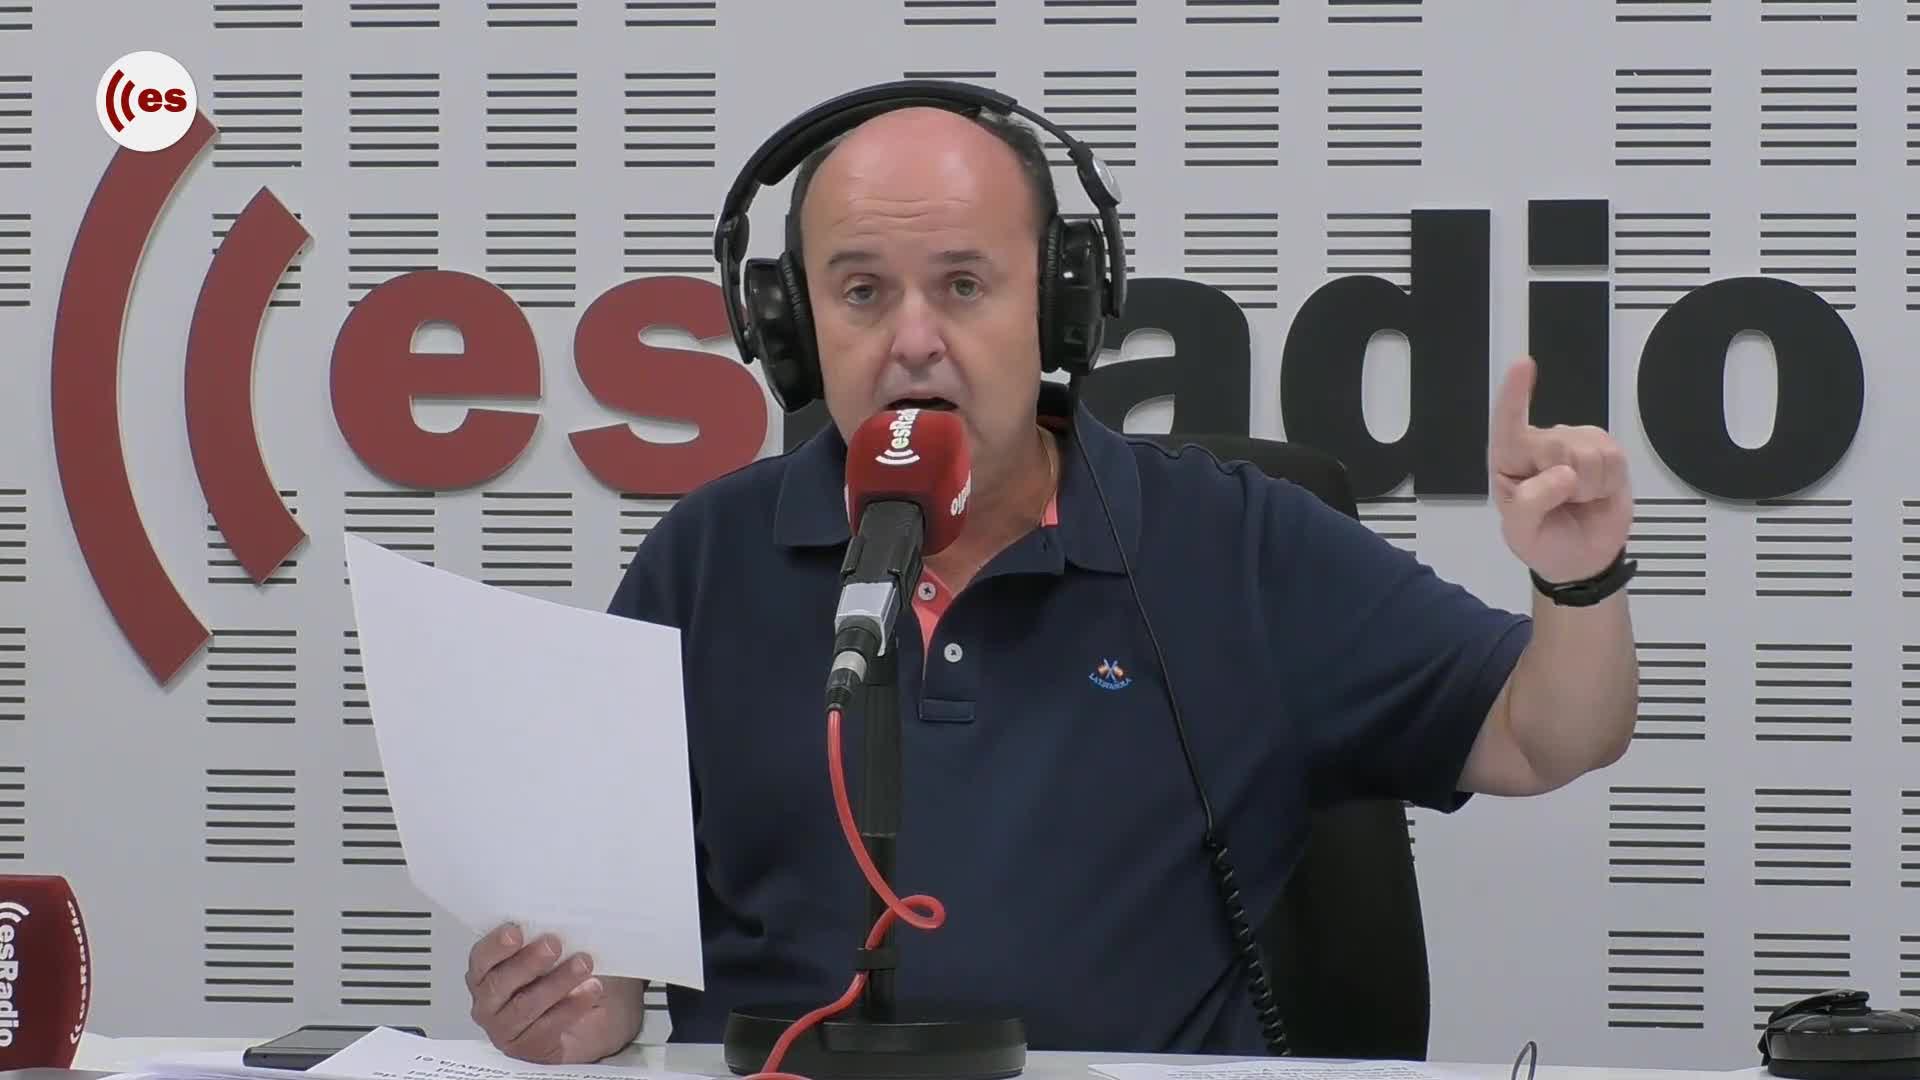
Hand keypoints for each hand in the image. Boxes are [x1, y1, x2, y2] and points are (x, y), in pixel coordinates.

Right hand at [466, 922, 644, 1063]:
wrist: (586, 1008)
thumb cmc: (560, 973)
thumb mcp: (550, 951)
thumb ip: (543, 938)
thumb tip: (558, 918)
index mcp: (486, 972)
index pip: (481, 958)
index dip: (495, 945)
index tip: (515, 931)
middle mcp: (489, 1003)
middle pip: (499, 984)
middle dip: (527, 962)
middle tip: (553, 944)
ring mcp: (506, 1028)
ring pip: (525, 1006)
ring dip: (556, 983)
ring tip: (582, 965)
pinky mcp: (529, 1046)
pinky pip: (548, 1027)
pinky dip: (572, 1006)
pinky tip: (590, 990)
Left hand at [1489, 356, 1632, 583]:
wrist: (1581, 558)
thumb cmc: (1542, 541)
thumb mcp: (1523, 532)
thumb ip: (1531, 504)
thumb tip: (1562, 474)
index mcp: (1507, 460)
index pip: (1508, 424)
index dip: (1515, 395)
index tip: (1523, 365)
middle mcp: (1538, 445)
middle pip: (1558, 443)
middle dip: (1566, 481)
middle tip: (1563, 503)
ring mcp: (1574, 443)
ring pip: (1589, 451)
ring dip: (1588, 486)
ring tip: (1578, 499)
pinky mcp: (1605, 450)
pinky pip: (1614, 458)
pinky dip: (1609, 482)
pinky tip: (1597, 492)